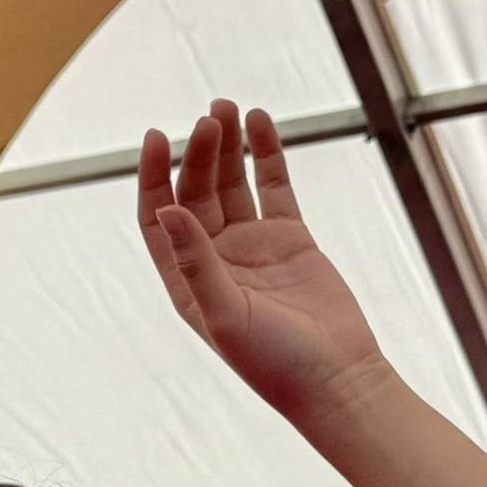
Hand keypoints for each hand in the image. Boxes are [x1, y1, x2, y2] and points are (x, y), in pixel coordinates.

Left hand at [138, 102, 386, 428]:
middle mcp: (215, 261)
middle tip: (210, 119)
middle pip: (196, 192)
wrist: (336, 378)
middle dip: (199, 154)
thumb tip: (166, 210)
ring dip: (227, 146)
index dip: (151, 178)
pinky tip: (260, 122)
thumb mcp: (227, 314)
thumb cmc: (275, 363)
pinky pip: (273, 186)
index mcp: (187, 282)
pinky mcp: (290, 238)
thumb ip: (195, 263)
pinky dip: (266, 154)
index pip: (158, 219)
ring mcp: (253, 246)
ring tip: (228, 108)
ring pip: (232, 183)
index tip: (154, 137)